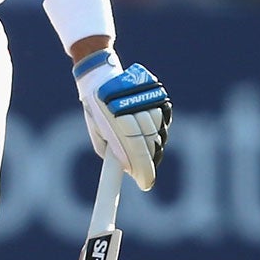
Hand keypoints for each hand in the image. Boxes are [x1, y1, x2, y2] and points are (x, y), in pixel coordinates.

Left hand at [75, 51, 171, 190]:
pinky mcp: (155, 92)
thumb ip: (110, 151)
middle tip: (144, 172)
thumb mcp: (96, 132)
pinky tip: (152, 133)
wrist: (100, 75)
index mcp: (115, 120)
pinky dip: (160, 126)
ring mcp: (146, 100)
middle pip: (151, 143)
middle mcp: (133, 110)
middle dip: (149, 162)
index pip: (137, 152)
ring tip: (144, 149)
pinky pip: (164, 116)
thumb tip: (127, 169)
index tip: (145, 184)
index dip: (144, 171)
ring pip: (159, 130)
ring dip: (154, 144)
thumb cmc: (96, 107)